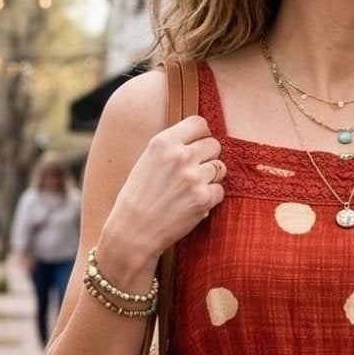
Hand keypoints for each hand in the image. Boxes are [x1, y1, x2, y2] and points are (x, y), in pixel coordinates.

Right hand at [100, 114, 225, 272]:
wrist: (133, 231)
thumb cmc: (138, 197)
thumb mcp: (148, 160)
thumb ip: (172, 146)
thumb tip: (199, 137)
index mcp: (164, 142)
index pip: (199, 123)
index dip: (201, 135)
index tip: (197, 145)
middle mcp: (180, 156)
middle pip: (214, 145)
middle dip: (208, 157)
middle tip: (194, 171)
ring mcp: (194, 178)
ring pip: (220, 168)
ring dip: (210, 178)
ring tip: (191, 189)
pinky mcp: (203, 199)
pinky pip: (220, 190)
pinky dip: (211, 197)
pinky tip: (193, 203)